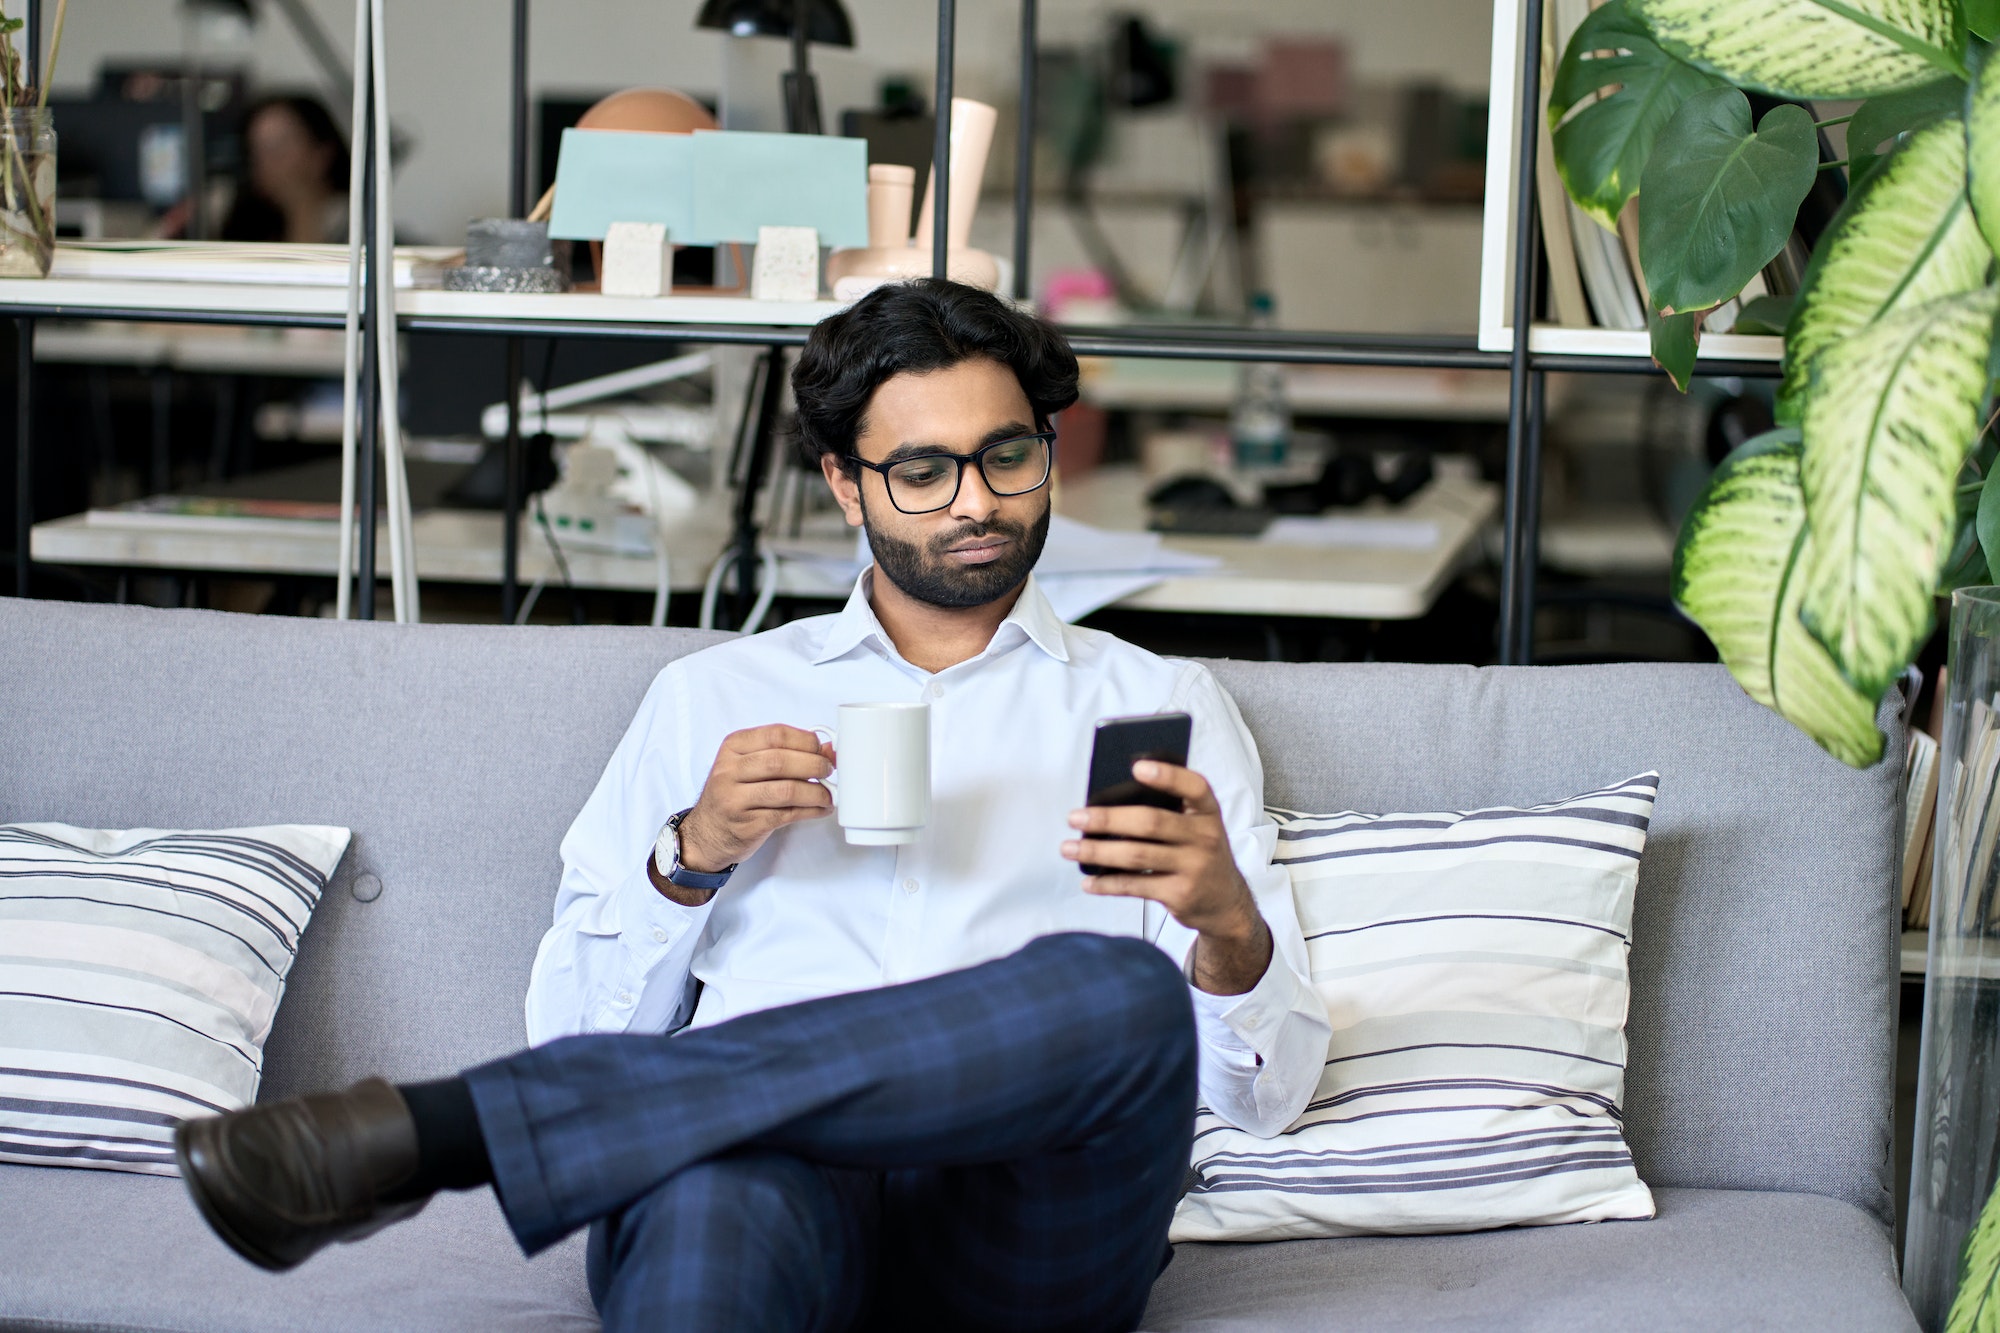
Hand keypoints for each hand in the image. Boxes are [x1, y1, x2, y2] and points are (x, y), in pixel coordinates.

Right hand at [676, 725, 834, 873]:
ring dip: (815, 792)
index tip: (821, 750)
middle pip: (781, 761)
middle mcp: (729, 771)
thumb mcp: (750, 765)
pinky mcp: (747, 825)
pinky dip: (810, 811)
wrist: (707, 832)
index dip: (806, 741)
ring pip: (786, 790)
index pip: (776, 734)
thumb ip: (786, 753)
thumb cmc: (735, 793)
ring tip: (827, 794)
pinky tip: (820, 809)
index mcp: (733, 747)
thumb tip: (829, 749)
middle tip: (828, 770)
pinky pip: (786, 815)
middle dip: (814, 765)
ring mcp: (735, 799)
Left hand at [1059, 761, 1272, 994]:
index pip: (1193, 787)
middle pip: (1151, 822)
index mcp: (1208, 812)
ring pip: (1136, 856)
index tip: (1136, 766)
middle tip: (1075, 817)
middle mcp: (1206, 837)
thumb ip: (1169, 812)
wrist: (1225, 902)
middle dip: (1108, 819)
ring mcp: (1194, 867)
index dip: (1167, 775)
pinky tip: (1088, 881)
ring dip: (1097, 851)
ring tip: (1069, 848)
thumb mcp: (1197, 827)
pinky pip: (1135, 886)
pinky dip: (1107, 883)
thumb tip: (1110, 802)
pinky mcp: (1180, 894)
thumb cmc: (1199, 853)